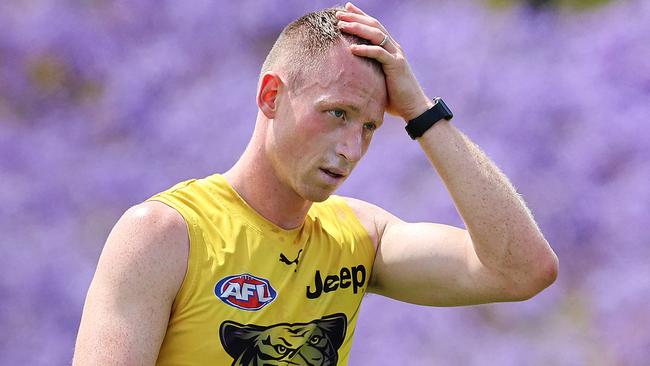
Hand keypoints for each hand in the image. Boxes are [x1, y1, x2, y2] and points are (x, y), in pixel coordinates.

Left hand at [336, 2, 432, 120]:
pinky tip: (352, 48)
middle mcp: (393, 47)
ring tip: (342, 26)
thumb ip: (368, 70)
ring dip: (358, 29)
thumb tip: (348, 71)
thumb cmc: (394, 96)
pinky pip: (380, 54)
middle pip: (374, 26)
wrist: (413, 107)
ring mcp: (396, 55)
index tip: (344, 9)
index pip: (373, 26)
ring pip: (376, 35)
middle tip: (338, 14)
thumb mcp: (377, 78)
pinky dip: (366, 50)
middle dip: (356, 18)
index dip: (360, 15)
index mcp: (389, 48)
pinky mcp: (396, 66)